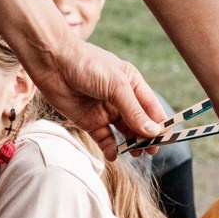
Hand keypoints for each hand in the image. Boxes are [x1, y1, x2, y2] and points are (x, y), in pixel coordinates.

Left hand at [24, 39, 167, 153]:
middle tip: (150, 152)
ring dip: (131, 145)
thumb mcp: (116, 85)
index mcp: (132, 84)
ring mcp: (105, 111)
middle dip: (146, 138)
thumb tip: (153, 132)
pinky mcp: (89, 121)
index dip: (160, 125)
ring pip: (124, 133)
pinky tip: (114, 154)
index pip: (152, 109)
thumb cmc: (87, 65)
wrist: (52, 63)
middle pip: (140, 123)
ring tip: (135, 154)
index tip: (166, 140)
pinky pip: (105, 139)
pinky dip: (111, 148)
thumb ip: (134, 110)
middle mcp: (121, 99)